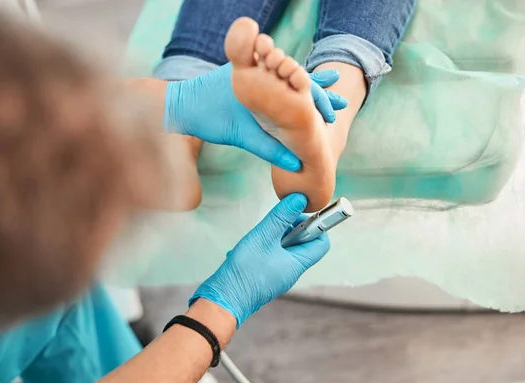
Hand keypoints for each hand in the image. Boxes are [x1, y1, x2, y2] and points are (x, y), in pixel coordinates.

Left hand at [165, 63, 346, 171]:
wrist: (182, 106)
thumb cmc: (207, 118)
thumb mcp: (241, 134)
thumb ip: (269, 148)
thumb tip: (296, 164)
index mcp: (263, 81)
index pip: (300, 87)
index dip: (320, 100)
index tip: (336, 112)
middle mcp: (262, 76)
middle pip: (299, 83)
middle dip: (320, 95)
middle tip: (342, 104)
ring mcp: (256, 81)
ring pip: (290, 86)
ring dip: (308, 95)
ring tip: (332, 104)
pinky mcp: (249, 88)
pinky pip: (277, 91)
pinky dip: (292, 97)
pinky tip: (304, 107)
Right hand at [189, 194, 329, 327]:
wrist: (224, 299)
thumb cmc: (245, 271)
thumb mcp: (263, 237)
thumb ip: (281, 216)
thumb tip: (299, 199)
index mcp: (298, 263)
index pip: (321, 242)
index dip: (314, 225)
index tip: (297, 215)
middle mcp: (291, 271)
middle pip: (301, 243)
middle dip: (288, 228)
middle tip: (272, 225)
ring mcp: (278, 275)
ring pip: (283, 248)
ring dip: (272, 237)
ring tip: (256, 238)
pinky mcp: (265, 277)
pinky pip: (270, 256)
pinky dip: (261, 248)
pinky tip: (246, 249)